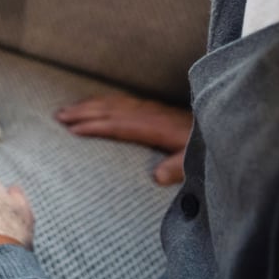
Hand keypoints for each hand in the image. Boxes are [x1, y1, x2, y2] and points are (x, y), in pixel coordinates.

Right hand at [56, 94, 191, 185]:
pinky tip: (96, 104)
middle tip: (58, 115)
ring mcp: (150, 109)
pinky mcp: (153, 108)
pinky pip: (122, 101)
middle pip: (109, 110)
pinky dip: (104, 101)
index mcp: (153, 127)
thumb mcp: (193, 162)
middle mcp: (148, 114)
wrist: (219, 126)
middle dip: (82, 112)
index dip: (94, 126)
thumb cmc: (204, 148)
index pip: (117, 125)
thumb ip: (175, 168)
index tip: (72, 129)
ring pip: (113, 103)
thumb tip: (156, 177)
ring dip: (89, 105)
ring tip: (67, 109)